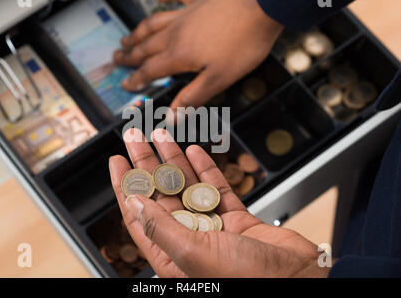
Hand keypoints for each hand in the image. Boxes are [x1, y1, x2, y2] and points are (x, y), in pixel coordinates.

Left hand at [109, 128, 332, 276]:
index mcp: (172, 255)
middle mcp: (189, 239)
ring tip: (161, 136)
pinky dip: (205, 169)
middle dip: (147, 164)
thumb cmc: (248, 280)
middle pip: (161, 194)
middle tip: (135, 138)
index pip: (140, 214)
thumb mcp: (194, 253)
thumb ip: (161, 228)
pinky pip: (216, 188)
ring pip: (187, 187)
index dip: (125, 186)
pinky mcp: (236, 218)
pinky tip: (194, 151)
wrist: (298, 278)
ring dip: (174, 161)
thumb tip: (133, 202)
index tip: (116, 161)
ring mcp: (213, 227)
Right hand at [113, 0, 282, 108]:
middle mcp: (176, 33)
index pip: (150, 70)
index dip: (137, 79)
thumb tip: (172, 118)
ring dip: (138, 31)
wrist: (261, 10)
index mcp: (179, 54)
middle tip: (116, 59)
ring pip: (154, 23)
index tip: (125, 85)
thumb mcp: (218, 80)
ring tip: (127, 37)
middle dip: (130, 55)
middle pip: (146, 46)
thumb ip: (192, 97)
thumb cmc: (242, 46)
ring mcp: (186, 13)